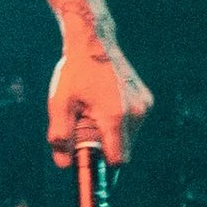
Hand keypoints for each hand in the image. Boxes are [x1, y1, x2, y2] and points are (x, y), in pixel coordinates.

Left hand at [47, 32, 152, 167]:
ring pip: (129, 137)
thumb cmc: (74, 72)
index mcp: (115, 117)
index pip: (117, 160)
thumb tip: (64, 165)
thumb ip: (61, 136)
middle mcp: (135, 113)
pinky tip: (105, 102)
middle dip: (104, 147)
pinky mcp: (147, 100)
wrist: (94, 42)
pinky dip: (120, 121)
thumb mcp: (60, 104)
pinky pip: (134, 122)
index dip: (102, 163)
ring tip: (94, 110)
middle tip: (86, 126)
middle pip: (123, 150)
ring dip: (112, 133)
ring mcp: (144, 106)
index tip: (88, 158)